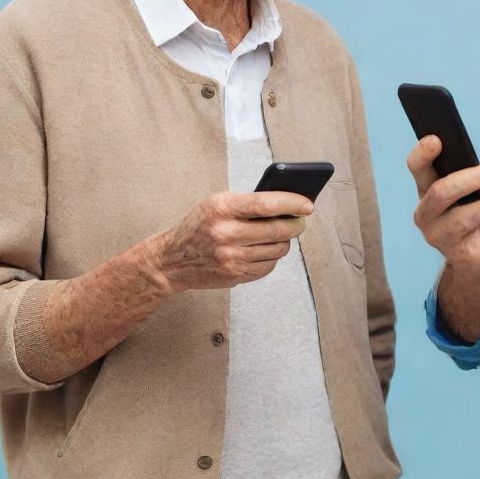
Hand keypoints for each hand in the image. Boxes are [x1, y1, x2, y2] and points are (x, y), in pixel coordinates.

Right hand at [147, 191, 313, 293]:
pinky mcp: (235, 275)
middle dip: (296, 225)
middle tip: (301, 221)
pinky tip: (266, 249)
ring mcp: (231, 258)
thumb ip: (248, 203)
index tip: (308, 204)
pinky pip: (268, 266)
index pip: (266, 204)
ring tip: (281, 234)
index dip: (292, 203)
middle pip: (277, 230)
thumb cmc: (199, 225)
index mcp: (222, 208)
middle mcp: (226, 234)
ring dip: (285, 241)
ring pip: (277, 249)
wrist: (172, 260)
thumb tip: (287, 205)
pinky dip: (273, 257)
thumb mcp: (217, 203)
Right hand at [407, 135, 479, 275]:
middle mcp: (426, 211)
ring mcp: (435, 233)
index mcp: (428, 189)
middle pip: (437, 191)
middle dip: (465, 179)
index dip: (423, 153)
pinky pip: (469, 230)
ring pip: (456, 215)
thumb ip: (479, 180)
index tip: (436, 139)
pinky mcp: (451, 250)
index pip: (418, 167)